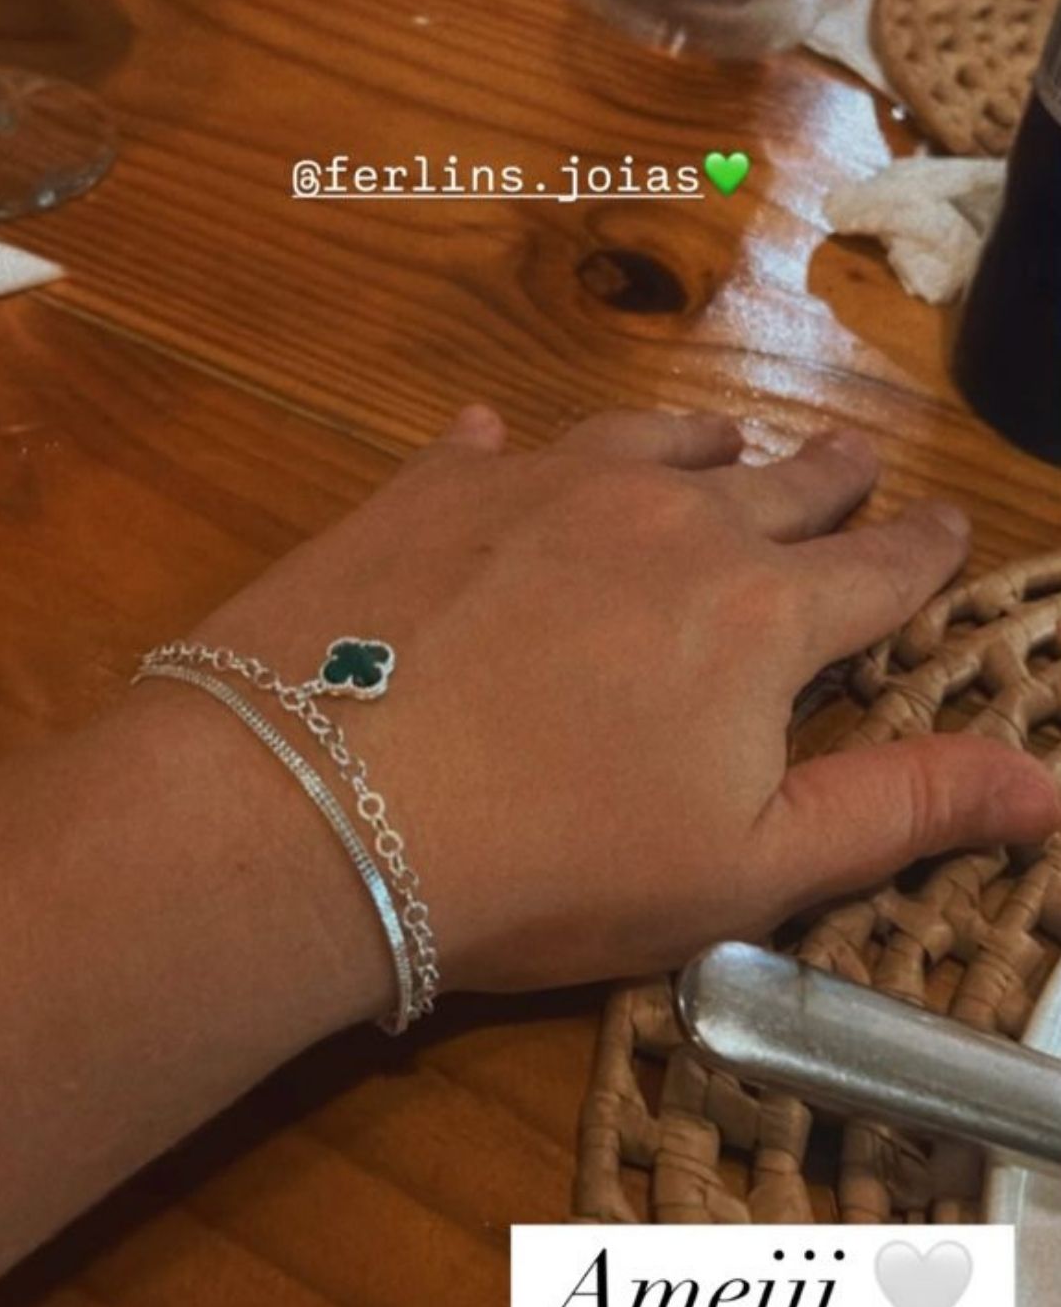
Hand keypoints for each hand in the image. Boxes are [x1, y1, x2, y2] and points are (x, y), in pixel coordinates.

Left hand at [188, 407, 1058, 997]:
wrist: (318, 805)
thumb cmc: (554, 861)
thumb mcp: (749, 868)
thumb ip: (903, 807)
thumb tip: (1053, 785)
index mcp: (763, 611)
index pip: (877, 568)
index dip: (921, 551)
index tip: (947, 527)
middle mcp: (671, 517)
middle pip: (780, 482)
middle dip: (830, 478)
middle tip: (856, 462)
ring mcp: (546, 483)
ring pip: (655, 439)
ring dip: (702, 445)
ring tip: (722, 442)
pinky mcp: (435, 482)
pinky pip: (497, 442)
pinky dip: (518, 447)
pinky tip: (502, 437)